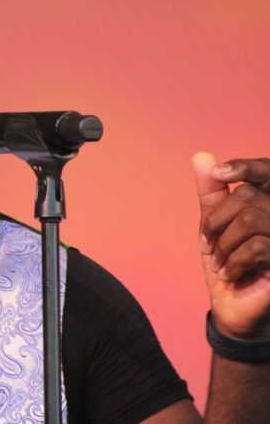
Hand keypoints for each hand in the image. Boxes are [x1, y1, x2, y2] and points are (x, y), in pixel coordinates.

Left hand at [193, 152, 269, 338]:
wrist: (235, 307)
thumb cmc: (227, 261)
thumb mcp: (213, 225)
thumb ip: (211, 192)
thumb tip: (201, 156)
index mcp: (269, 203)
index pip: (267, 171)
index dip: (246, 167)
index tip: (220, 173)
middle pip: (247, 196)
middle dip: (216, 221)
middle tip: (205, 245)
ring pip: (251, 220)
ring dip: (223, 244)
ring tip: (217, 262)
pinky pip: (258, 247)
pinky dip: (233, 261)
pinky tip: (230, 274)